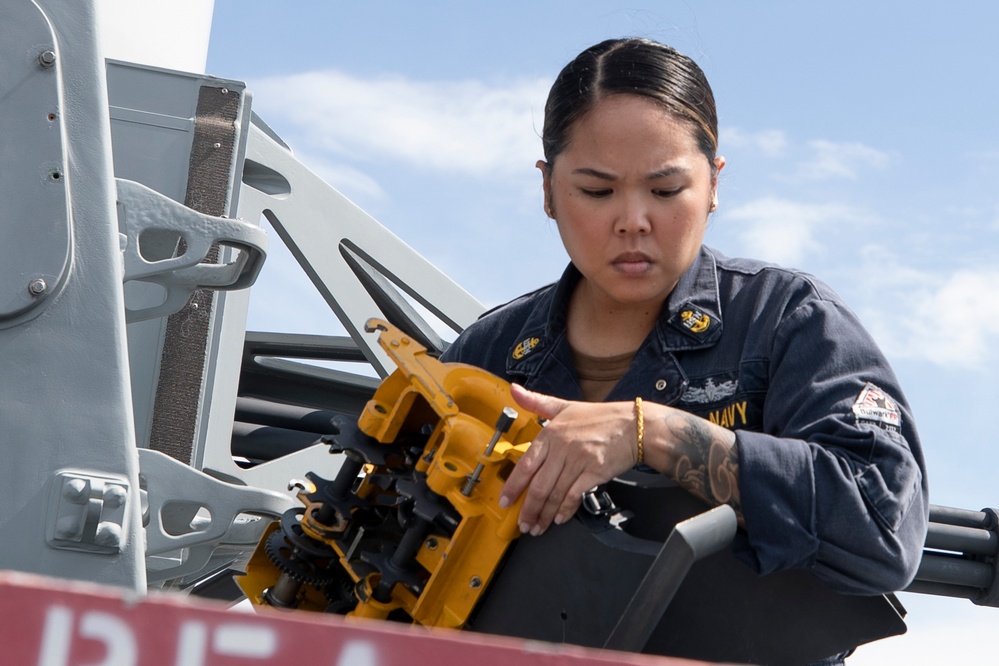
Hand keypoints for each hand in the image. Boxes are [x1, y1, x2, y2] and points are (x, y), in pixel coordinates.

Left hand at [499, 384, 637, 535]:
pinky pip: (575, 495)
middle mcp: (562, 448)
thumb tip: (514, 389)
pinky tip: (560, 518)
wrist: (633, 426)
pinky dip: (566, 509)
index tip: (505, 501)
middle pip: (538, 486)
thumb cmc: (599, 417)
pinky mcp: (594, 472)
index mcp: (551, 434)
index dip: (513, 486)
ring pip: (555, 494)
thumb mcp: (565, 406)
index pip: (526, 465)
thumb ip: (536, 402)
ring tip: (538, 527)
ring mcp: (578, 461)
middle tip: (522, 524)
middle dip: (528, 509)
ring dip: (544, 514)